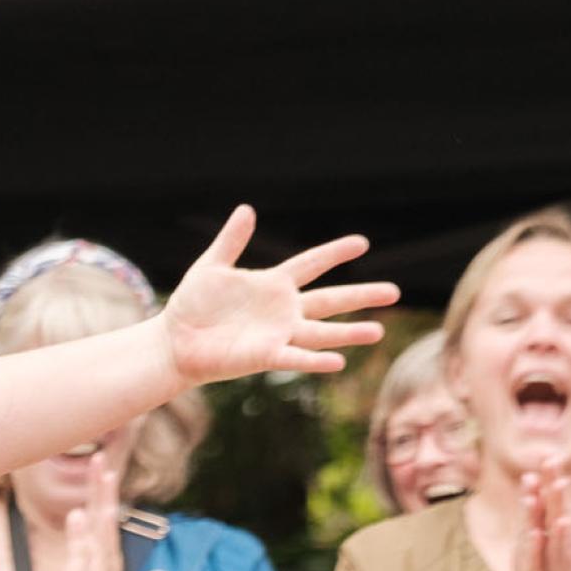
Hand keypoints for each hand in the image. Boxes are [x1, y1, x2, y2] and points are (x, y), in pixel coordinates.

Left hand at [62, 457, 130, 570]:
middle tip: (101, 457)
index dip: (97, 485)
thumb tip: (77, 512)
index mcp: (99, 546)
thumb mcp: (79, 564)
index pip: (99, 510)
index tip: (97, 459)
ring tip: (105, 478)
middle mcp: (106, 551)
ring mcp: (106, 566)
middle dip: (102, 485)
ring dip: (106, 503)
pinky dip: (96, 537)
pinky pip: (100, 555)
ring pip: (106, 529)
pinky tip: (92, 518)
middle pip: (105, 512)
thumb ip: (79, 540)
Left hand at [158, 205, 397, 384]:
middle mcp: (283, 310)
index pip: (311, 264)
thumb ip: (231, 241)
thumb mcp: (211, 266)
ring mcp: (278, 334)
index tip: (362, 242)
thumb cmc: (193, 304)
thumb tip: (247, 209)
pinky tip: (339, 361)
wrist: (176, 340)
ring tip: (378, 331)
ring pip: (322, 333)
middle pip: (330, 300)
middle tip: (394, 291)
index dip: (334, 253)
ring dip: (349, 333)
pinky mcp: (266, 355)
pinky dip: (316, 359)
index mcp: (273, 284)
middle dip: (361, 296)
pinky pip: (295, 357)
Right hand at [503, 471, 560, 570]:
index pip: (533, 514)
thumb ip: (537, 538)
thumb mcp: (538, 558)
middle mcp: (524, 548)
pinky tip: (536, 534)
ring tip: (532, 498)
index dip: (535, 493)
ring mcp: (523, 562)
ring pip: (526, 534)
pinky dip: (533, 546)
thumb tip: (541, 520)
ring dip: (528, 516)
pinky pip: (530, 559)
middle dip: (529, 496)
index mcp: (530, 542)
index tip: (539, 470)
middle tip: (531, 475)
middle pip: (527, 518)